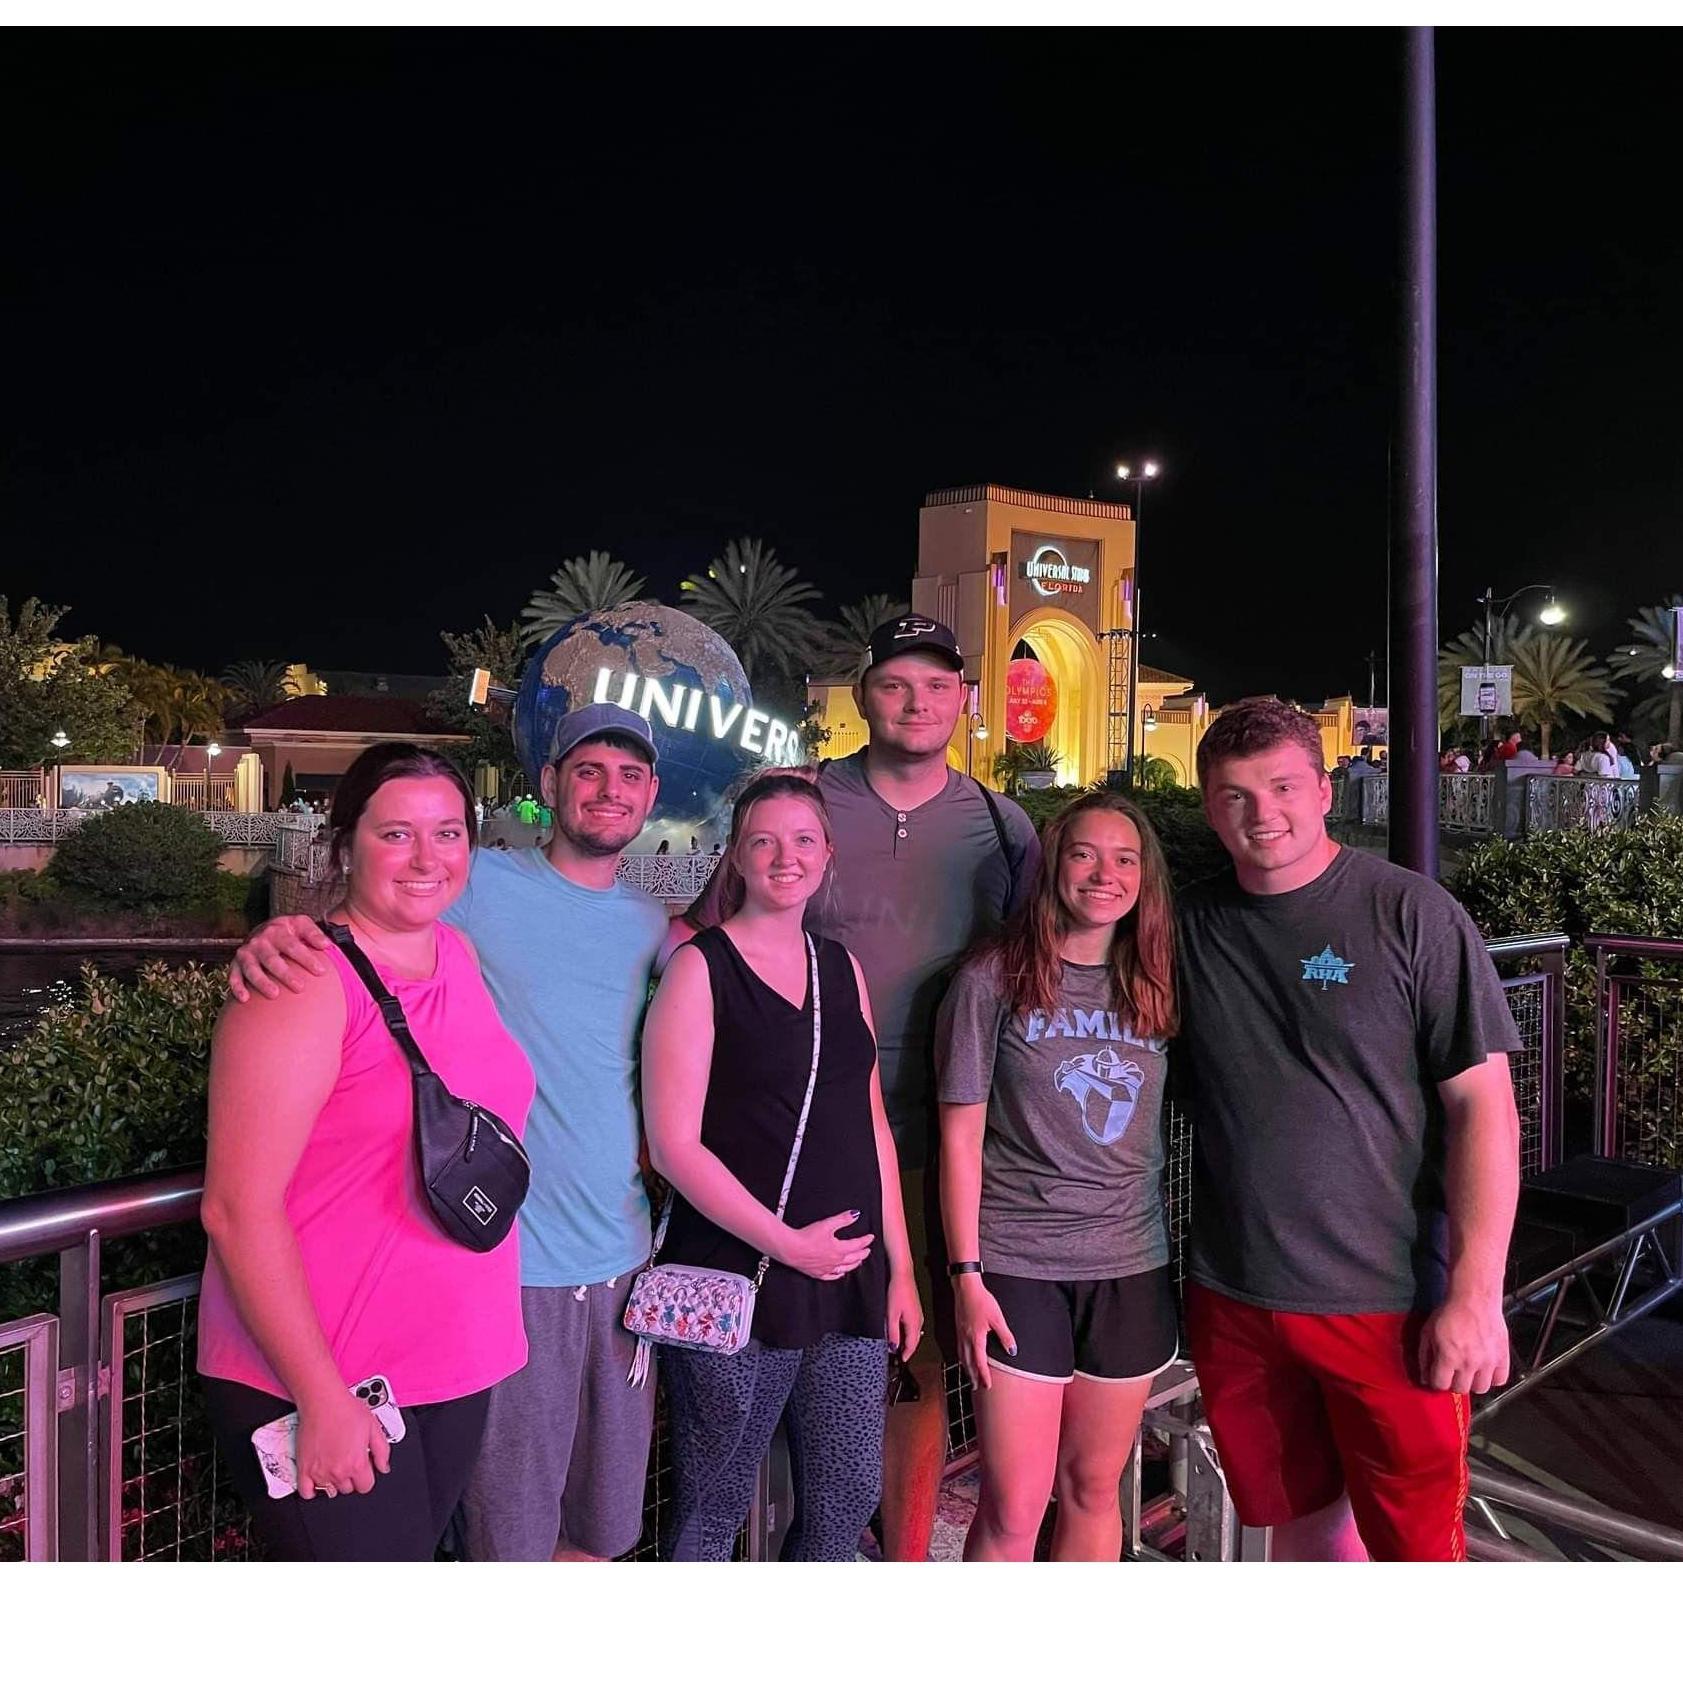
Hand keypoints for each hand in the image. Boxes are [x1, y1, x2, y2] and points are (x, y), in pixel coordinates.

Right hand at [227, 916, 333, 1002]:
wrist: (265, 929)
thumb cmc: (289, 931)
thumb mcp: (302, 924)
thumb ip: (314, 934)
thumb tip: (327, 945)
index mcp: (277, 931)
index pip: (293, 946)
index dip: (307, 959)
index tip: (321, 972)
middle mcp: (259, 942)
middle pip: (272, 960)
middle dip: (285, 974)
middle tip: (300, 988)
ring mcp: (246, 953)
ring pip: (252, 970)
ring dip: (262, 982)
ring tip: (275, 994)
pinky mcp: (236, 963)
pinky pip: (233, 976)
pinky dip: (236, 987)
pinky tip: (245, 999)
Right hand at [296, 1385, 391, 1500]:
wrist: (323, 1401)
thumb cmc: (346, 1410)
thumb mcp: (374, 1427)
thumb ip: (382, 1451)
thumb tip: (384, 1467)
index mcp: (357, 1463)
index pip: (366, 1486)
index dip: (367, 1476)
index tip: (364, 1469)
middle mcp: (338, 1471)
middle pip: (348, 1489)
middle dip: (351, 1477)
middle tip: (349, 1461)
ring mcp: (320, 1472)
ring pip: (330, 1491)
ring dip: (334, 1482)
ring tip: (335, 1464)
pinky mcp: (304, 1469)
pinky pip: (307, 1493)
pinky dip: (312, 1490)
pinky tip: (318, 1479)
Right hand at [775, 1210, 874, 1280]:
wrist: (792, 1248)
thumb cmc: (807, 1237)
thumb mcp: (828, 1224)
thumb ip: (843, 1219)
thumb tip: (855, 1214)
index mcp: (839, 1249)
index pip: (857, 1245)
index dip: (865, 1241)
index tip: (871, 1238)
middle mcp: (835, 1261)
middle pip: (853, 1258)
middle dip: (862, 1254)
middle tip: (867, 1250)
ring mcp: (826, 1268)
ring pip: (844, 1268)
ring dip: (853, 1265)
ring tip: (858, 1262)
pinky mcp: (817, 1273)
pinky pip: (831, 1276)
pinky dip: (838, 1275)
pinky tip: (840, 1274)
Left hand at [885, 1268, 923, 1361]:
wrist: (902, 1274)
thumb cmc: (896, 1292)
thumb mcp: (891, 1314)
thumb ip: (893, 1332)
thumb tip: (894, 1347)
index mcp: (914, 1323)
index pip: (912, 1345)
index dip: (906, 1354)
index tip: (901, 1361)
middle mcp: (919, 1320)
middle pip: (915, 1340)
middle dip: (908, 1349)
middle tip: (900, 1356)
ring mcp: (919, 1314)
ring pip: (915, 1333)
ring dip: (909, 1341)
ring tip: (900, 1346)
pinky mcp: (916, 1309)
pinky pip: (914, 1326)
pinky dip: (909, 1332)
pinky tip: (902, 1331)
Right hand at [954, 1273, 1014, 1390]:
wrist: (966, 1288)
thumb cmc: (981, 1301)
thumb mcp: (997, 1318)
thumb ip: (1005, 1336)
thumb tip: (1012, 1351)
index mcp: (975, 1339)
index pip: (980, 1363)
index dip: (984, 1376)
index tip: (987, 1386)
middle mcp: (965, 1339)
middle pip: (968, 1363)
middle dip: (973, 1377)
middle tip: (976, 1388)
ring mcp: (960, 1334)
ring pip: (961, 1357)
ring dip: (966, 1369)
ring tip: (970, 1377)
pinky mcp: (958, 1329)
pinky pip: (959, 1349)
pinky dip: (962, 1358)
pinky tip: (964, 1357)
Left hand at [1419, 1291, 1509, 1393]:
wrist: (1474, 1298)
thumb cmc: (1449, 1312)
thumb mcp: (1428, 1332)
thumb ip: (1424, 1357)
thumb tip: (1424, 1377)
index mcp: (1448, 1357)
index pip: (1441, 1385)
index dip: (1436, 1381)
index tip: (1437, 1375)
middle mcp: (1469, 1363)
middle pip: (1460, 1389)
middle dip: (1453, 1382)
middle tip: (1453, 1372)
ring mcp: (1488, 1362)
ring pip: (1481, 1389)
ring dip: (1473, 1382)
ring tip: (1469, 1371)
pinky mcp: (1502, 1357)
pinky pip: (1500, 1380)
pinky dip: (1492, 1377)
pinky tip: (1484, 1369)